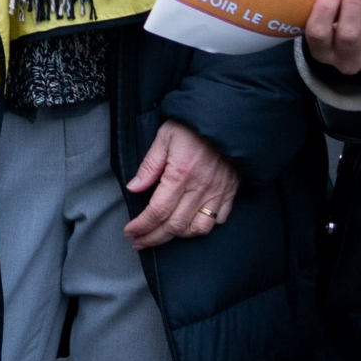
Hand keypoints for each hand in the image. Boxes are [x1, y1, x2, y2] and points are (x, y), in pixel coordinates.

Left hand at [124, 120, 239, 248]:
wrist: (227, 118)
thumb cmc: (192, 126)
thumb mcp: (164, 137)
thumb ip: (149, 165)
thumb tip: (133, 188)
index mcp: (179, 175)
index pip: (157, 211)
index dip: (142, 226)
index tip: (130, 232)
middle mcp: (199, 189)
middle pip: (174, 226)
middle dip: (153, 238)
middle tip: (139, 242)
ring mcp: (217, 193)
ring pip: (198, 229)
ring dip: (178, 236)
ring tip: (163, 235)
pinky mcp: (230, 192)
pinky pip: (218, 220)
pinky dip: (203, 227)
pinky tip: (190, 224)